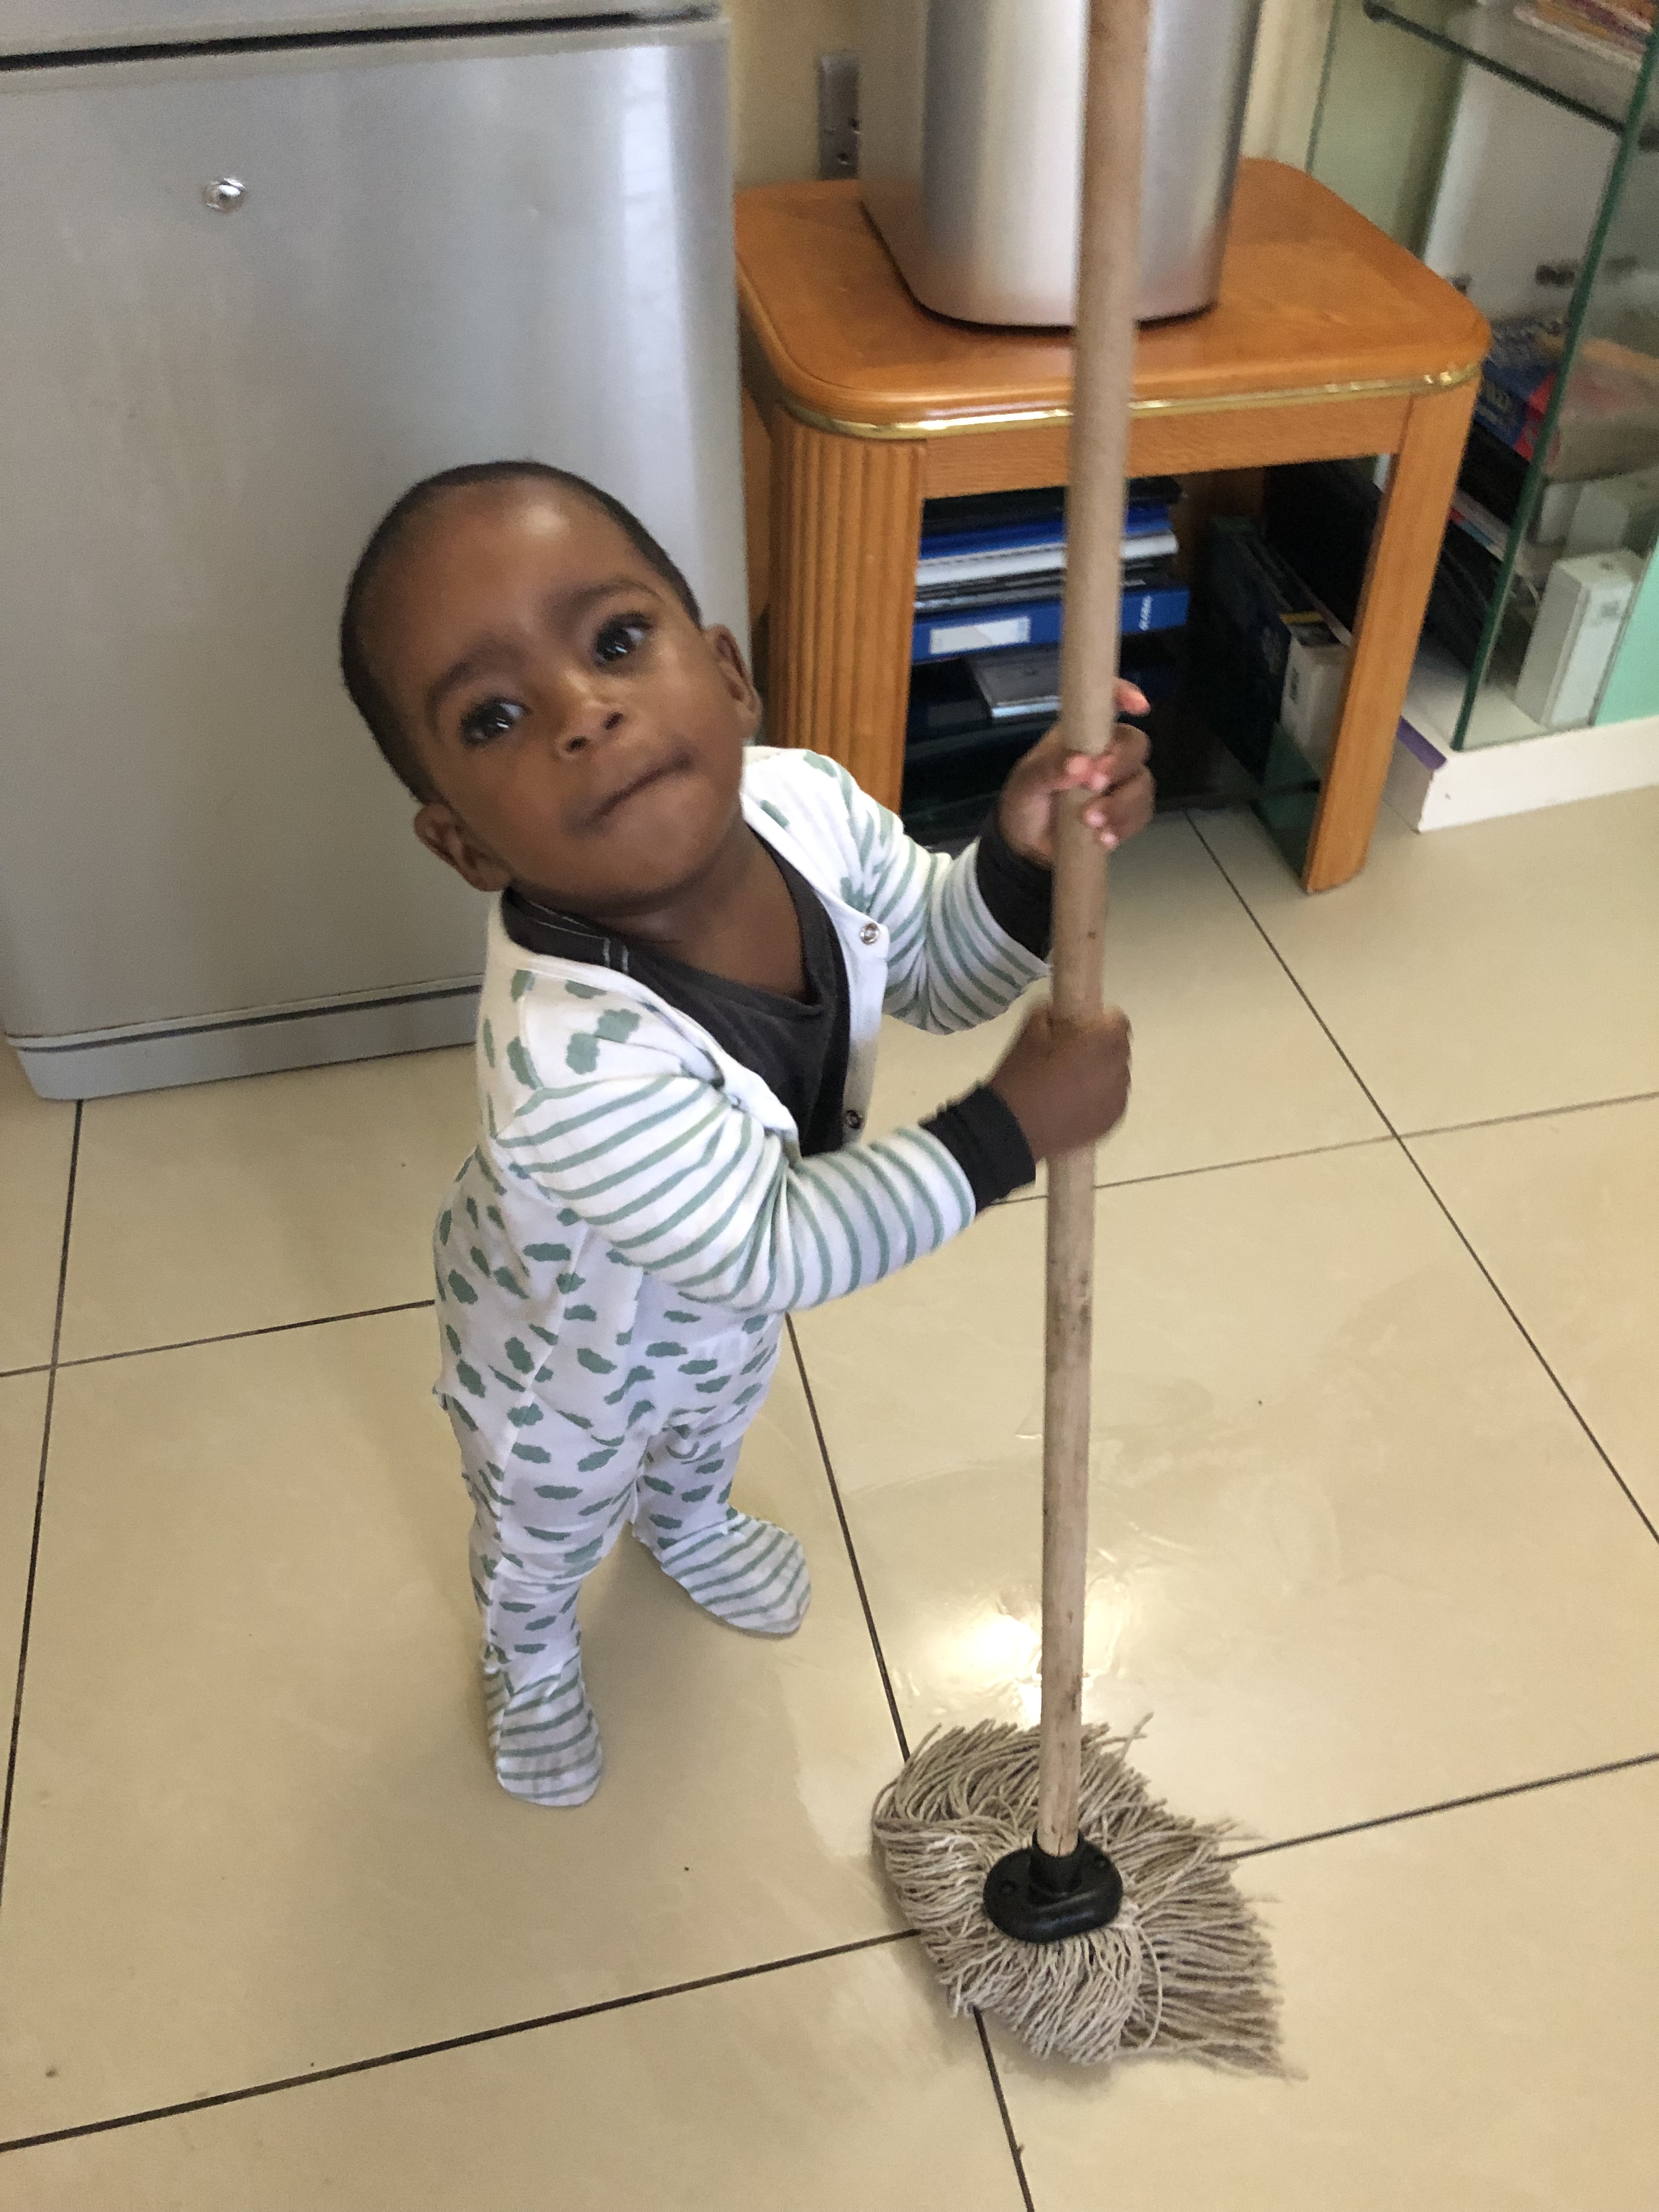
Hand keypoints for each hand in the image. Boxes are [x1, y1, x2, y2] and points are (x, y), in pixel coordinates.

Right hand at [987, 1004, 1131, 1161]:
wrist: (1012, 1129)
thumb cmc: (1022, 1075)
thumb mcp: (1031, 1030)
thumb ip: (1054, 1014)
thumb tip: (1061, 1014)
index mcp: (1103, 1041)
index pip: (1119, 1021)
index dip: (1099, 1022)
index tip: (1079, 1028)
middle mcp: (1119, 1068)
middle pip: (1118, 1049)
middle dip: (1100, 1048)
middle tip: (1071, 1055)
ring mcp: (1118, 1098)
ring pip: (1116, 1076)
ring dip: (1100, 1073)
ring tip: (1070, 1083)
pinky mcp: (1112, 1122)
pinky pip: (1111, 1100)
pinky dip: (1098, 1098)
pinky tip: (1072, 1104)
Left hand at [996, 682, 1154, 865]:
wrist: (1026, 845)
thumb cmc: (1025, 800)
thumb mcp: (1026, 783)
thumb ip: (1049, 769)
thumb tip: (1080, 765)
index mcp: (1081, 733)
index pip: (1108, 703)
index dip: (1126, 695)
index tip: (1137, 707)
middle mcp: (1106, 752)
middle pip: (1135, 744)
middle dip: (1120, 763)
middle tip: (1094, 784)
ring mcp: (1119, 783)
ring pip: (1142, 782)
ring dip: (1122, 803)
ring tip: (1091, 821)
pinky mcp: (1126, 813)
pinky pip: (1141, 814)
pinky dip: (1125, 825)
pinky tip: (1104, 838)